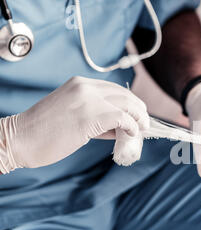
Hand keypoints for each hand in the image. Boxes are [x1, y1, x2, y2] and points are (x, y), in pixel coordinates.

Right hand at [0, 76, 148, 172]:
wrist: (20, 139)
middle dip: (140, 110)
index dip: (131, 103)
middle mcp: (86, 87)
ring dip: (140, 119)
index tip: (138, 115)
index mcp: (81, 84)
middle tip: (145, 124)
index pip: (115, 90)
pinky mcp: (91, 116)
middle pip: (126, 95)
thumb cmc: (44, 132)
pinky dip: (132, 127)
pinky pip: (123, 118)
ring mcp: (89, 100)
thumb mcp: (73, 115)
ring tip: (142, 130)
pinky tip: (132, 135)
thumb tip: (123, 127)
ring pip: (128, 105)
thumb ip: (98, 118)